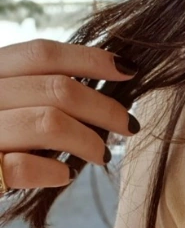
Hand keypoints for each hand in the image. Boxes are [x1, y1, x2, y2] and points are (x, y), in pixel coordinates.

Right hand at [0, 39, 139, 189]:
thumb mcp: (8, 101)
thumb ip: (38, 90)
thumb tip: (101, 84)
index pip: (41, 53)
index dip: (90, 59)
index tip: (129, 69)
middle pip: (57, 89)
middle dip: (105, 108)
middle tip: (128, 125)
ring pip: (49, 124)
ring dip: (89, 141)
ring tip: (101, 154)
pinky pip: (24, 168)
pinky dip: (54, 171)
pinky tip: (64, 174)